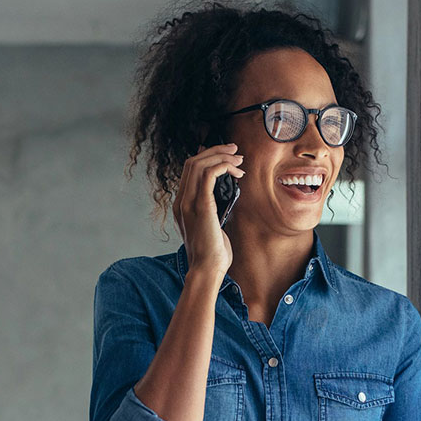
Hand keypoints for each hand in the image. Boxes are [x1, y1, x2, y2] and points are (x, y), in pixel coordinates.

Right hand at [173, 143, 243, 277]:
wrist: (207, 269)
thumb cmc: (213, 254)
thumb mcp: (212, 227)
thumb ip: (214, 211)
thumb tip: (226, 198)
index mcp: (182, 204)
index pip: (189, 171)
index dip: (207, 157)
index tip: (226, 157)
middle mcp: (181, 200)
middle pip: (192, 162)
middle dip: (215, 151)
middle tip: (235, 151)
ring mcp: (188, 202)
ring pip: (199, 164)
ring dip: (221, 157)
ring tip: (239, 160)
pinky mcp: (200, 206)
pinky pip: (208, 175)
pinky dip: (222, 166)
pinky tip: (235, 171)